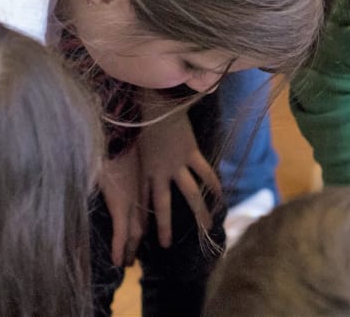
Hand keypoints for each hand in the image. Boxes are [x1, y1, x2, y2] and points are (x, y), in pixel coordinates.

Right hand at [98, 145, 145, 266]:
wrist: (118, 132)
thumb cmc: (116, 138)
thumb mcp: (119, 153)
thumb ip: (114, 166)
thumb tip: (98, 171)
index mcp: (138, 182)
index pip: (141, 208)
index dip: (139, 222)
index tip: (139, 234)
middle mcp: (138, 193)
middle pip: (139, 222)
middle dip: (136, 240)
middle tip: (132, 256)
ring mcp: (131, 200)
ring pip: (133, 231)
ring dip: (129, 248)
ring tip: (126, 264)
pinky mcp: (121, 204)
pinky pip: (121, 231)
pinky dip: (119, 246)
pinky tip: (117, 261)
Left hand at [138, 106, 222, 247]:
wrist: (155, 104)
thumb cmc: (141, 119)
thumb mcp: (134, 142)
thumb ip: (137, 156)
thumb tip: (128, 158)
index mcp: (144, 170)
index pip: (142, 200)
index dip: (141, 217)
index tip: (140, 235)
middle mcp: (160, 172)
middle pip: (164, 205)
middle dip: (165, 227)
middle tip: (167, 245)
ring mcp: (177, 163)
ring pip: (191, 193)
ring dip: (200, 211)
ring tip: (208, 226)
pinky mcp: (191, 152)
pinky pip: (205, 172)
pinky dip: (214, 184)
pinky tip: (221, 196)